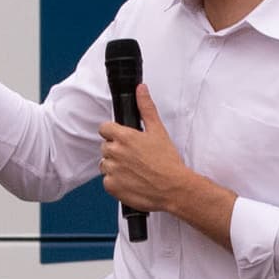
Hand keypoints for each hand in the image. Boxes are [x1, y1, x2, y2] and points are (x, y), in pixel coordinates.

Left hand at [96, 85, 203, 219]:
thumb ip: (146, 108)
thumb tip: (141, 90)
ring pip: (105, 164)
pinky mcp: (112, 186)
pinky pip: (107, 181)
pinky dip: (116, 182)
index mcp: (124, 136)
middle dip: (117, 150)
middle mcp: (115, 152)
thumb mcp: (158, 130)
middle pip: (105, 147)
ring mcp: (112, 170)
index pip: (104, 128)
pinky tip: (131, 181)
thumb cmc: (167, 161)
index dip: (114, 133)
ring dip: (115, 166)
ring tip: (134, 170)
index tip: (123, 139)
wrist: (174, 188)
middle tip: (135, 157)